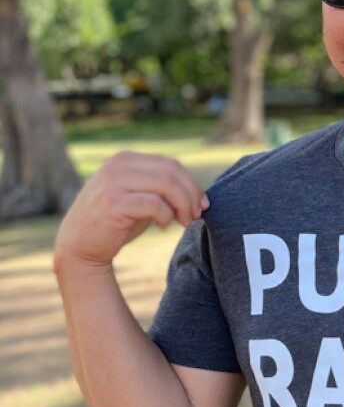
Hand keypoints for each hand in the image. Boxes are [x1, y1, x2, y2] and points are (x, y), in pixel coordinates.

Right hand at [55, 151, 208, 269]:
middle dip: (191, 195)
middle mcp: (118, 165)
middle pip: (172, 172)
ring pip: (167, 184)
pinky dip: (166, 216)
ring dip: (183, 205)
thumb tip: (198, 193)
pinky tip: (163, 226)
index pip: (171, 165)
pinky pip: (155, 204)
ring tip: (183, 222)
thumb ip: (160, 189)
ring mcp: (113, 181)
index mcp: (125, 159)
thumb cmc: (115, 224)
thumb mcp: (139, 198)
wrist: (79, 247)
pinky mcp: (113, 201)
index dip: (192, 185)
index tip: (202, 205)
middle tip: (196, 216)